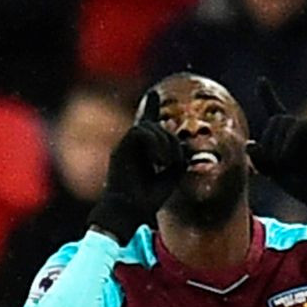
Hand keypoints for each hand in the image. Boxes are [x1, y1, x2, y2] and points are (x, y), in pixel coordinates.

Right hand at [88, 91, 185, 244]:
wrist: (128, 212)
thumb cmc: (147, 200)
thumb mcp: (171, 177)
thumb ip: (178, 160)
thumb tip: (186, 149)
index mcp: (142, 152)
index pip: (146, 124)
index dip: (150, 108)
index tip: (153, 94)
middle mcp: (131, 147)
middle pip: (155, 126)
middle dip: (171, 140)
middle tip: (173, 162)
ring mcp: (125, 147)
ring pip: (149, 127)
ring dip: (164, 142)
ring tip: (166, 163)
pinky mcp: (120, 149)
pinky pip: (140, 132)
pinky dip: (154, 143)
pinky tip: (158, 161)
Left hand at [246, 78, 306, 224]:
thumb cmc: (302, 185)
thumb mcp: (274, 173)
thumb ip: (261, 159)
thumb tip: (249, 144)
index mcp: (288, 136)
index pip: (276, 110)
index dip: (268, 95)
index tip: (261, 80)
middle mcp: (302, 129)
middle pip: (276, 119)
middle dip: (268, 140)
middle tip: (272, 163)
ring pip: (286, 121)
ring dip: (277, 144)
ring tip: (282, 163)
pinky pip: (300, 126)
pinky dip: (288, 143)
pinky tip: (288, 159)